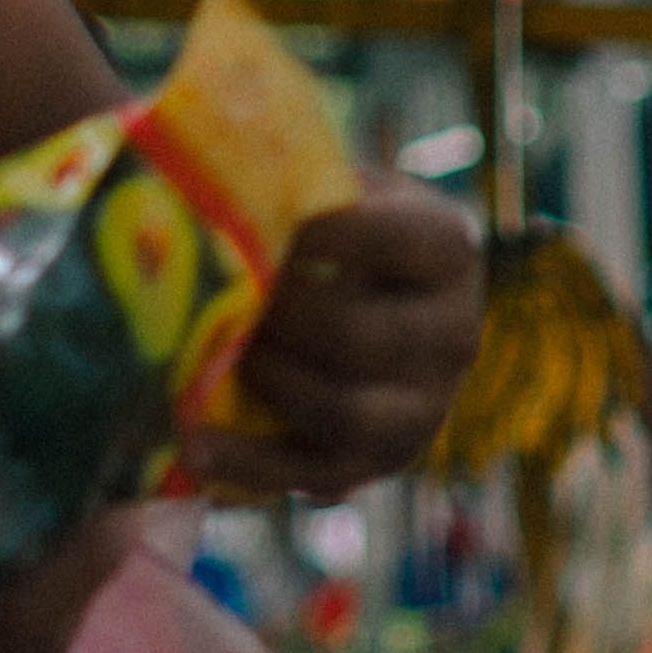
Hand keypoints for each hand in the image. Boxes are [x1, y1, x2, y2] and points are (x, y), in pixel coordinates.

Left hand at [185, 184, 486, 495]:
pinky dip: (252, 466)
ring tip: (213, 358)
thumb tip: (208, 177)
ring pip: (345, 414)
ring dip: (268, 385)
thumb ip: (287, 178)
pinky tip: (194, 447)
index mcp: (448, 248)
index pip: (384, 240)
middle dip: (273, 322)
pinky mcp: (386, 461)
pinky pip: (321, 475)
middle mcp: (457, 334)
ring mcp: (428, 407)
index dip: (306, 237)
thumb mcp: (327, 182)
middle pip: (356, 338)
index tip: (243, 227)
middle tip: (215, 299)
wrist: (362, 287)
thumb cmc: (325, 220)